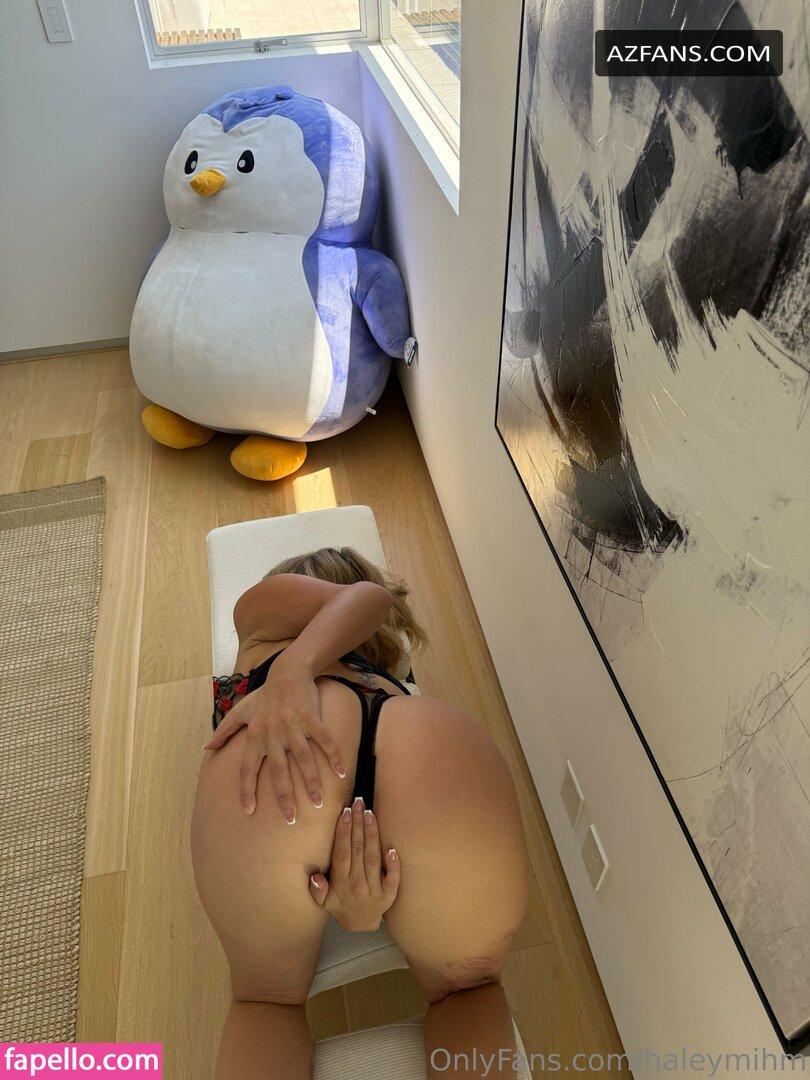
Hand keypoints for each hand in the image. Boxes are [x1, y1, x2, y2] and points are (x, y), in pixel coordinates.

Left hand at [204, 656, 345, 820]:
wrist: (287, 672)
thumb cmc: (264, 696)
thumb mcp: (241, 711)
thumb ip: (224, 731)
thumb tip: (205, 749)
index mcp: (255, 735)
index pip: (247, 768)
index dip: (247, 790)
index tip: (248, 811)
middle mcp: (272, 733)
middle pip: (278, 770)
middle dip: (284, 796)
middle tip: (290, 819)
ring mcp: (293, 725)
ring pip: (303, 759)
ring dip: (311, 782)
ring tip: (317, 803)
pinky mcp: (311, 718)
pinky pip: (323, 740)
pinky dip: (333, 757)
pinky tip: (341, 773)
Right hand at [309, 797, 399, 931]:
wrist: (360, 925)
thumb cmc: (341, 906)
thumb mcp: (324, 902)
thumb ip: (318, 890)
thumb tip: (315, 878)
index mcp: (341, 883)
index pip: (342, 853)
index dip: (343, 832)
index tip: (345, 813)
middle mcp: (357, 884)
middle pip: (358, 850)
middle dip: (358, 825)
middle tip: (358, 803)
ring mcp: (374, 890)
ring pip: (373, 858)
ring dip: (372, 834)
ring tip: (370, 813)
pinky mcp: (388, 896)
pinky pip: (392, 879)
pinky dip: (393, 865)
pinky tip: (392, 848)